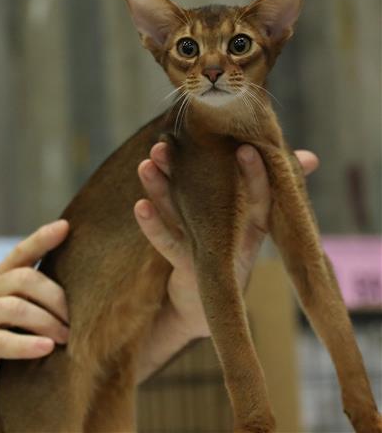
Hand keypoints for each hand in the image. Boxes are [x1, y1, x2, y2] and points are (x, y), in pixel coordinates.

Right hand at [0, 220, 70, 395]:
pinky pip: (0, 341)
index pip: (19, 254)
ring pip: (15, 308)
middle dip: (55, 297)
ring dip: (46, 322)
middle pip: (23, 279)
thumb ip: (21, 300)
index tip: (65, 226)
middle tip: (73, 321)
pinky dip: (26, 345)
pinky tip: (45, 348)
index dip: (41, 239)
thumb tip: (67, 300)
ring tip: (65, 338)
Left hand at [134, 143, 318, 338]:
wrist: (206, 309)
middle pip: (217, 198)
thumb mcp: (245, 218)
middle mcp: (235, 235)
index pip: (259, 193)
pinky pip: (167, 243)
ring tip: (147, 163)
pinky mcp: (188, 268)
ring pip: (184, 215)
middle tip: (170, 144)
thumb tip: (313, 156)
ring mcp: (211, 251)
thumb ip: (262, 184)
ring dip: (162, 189)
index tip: (245, 144)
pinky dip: (152, 225)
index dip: (254, 172)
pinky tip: (140, 205)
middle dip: (197, 170)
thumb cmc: (229, 248)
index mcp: (252, 221)